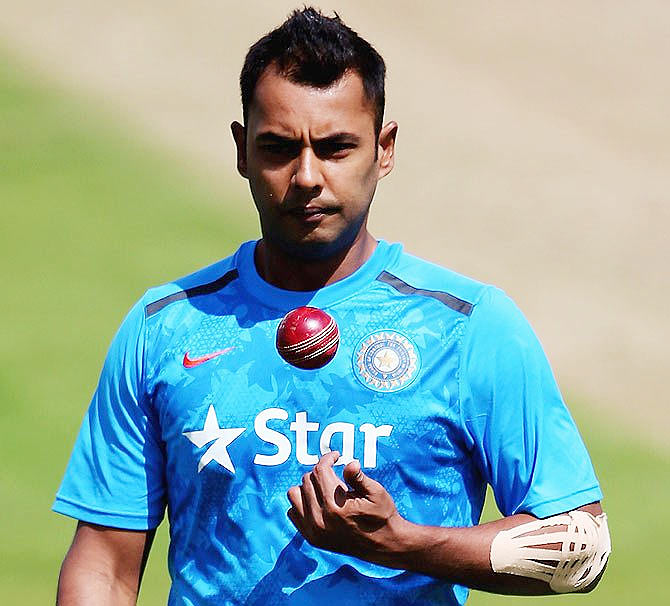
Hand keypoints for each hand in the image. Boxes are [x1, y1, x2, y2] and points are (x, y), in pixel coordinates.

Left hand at [286, 451, 405, 562]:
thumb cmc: (382, 515)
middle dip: (321, 472)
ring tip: (324, 488)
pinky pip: (293, 512)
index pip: (320, 471)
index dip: (328, 458)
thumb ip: (359, 477)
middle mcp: (320, 519)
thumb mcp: (376, 493)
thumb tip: (349, 463)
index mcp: (336, 506)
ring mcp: (313, 530)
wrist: (384, 546)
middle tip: (336, 475)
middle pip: (307, 480)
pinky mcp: (311, 538)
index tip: (337, 456)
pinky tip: (319, 502)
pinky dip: (302, 503)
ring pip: (295, 494)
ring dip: (308, 486)